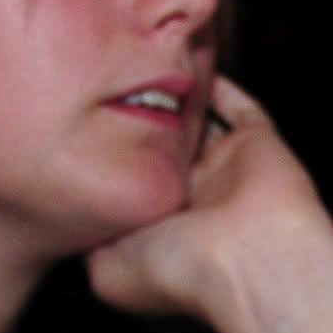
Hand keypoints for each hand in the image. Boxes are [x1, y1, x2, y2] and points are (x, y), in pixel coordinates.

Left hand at [86, 75, 327, 323]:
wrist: (245, 259)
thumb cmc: (179, 270)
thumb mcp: (107, 270)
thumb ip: (91, 239)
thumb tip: (79, 222)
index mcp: (162, 230)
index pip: (135, 190)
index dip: (111, 164)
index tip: (78, 135)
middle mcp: (194, 200)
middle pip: (163, 154)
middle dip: (140, 127)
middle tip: (107, 90)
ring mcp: (225, 171)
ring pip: (198, 126)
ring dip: (177, 102)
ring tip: (147, 67)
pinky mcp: (255, 144)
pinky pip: (238, 107)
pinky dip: (218, 85)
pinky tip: (193, 62)